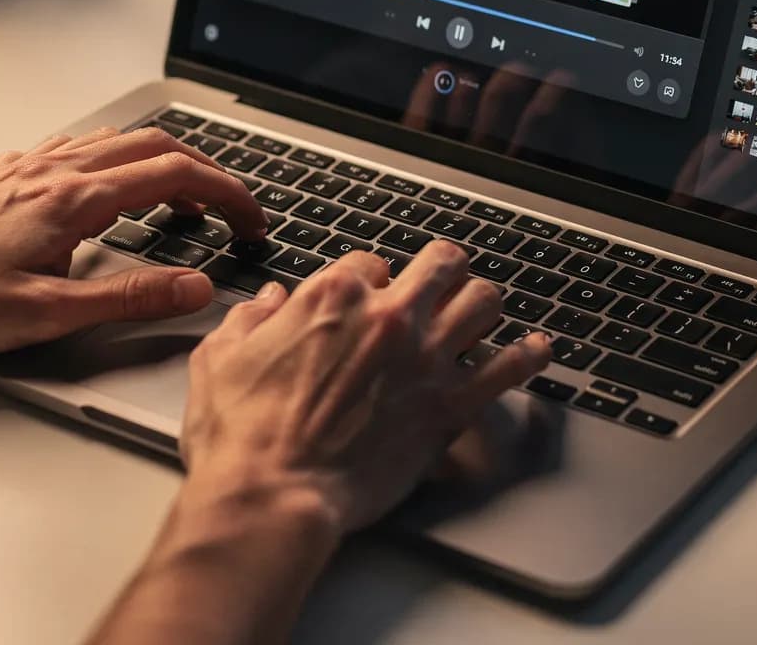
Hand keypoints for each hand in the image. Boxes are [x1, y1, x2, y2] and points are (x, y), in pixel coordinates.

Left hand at [0, 127, 267, 357]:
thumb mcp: (49, 314)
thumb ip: (130, 298)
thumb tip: (193, 288)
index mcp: (73, 198)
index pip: (176, 174)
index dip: (227, 194)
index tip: (250, 220)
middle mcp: (54, 169)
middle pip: (154, 146)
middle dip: (205, 174)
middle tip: (229, 212)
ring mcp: (29, 166)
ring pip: (117, 142)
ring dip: (162, 164)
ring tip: (182, 204)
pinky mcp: (7, 174)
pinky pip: (79, 148)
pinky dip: (117, 162)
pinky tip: (109, 192)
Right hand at [178, 246, 550, 533]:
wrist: (274, 495)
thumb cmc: (241, 436)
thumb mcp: (221, 360)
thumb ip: (249, 320)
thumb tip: (268, 303)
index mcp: (331, 297)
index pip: (371, 261)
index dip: (372, 280)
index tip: (371, 299)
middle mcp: (387, 317)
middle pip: (440, 264)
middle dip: (441, 271)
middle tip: (440, 284)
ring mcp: (424, 359)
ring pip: (483, 301)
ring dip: (482, 304)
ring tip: (481, 312)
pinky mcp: (448, 406)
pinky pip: (508, 369)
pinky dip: (527, 356)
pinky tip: (536, 350)